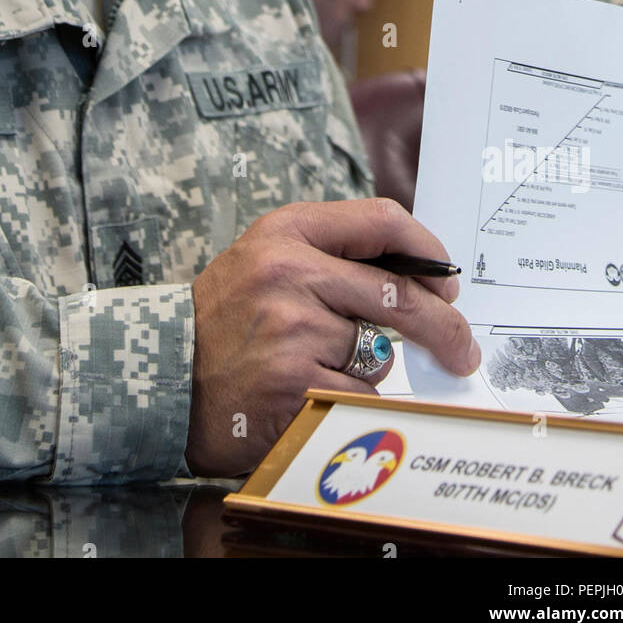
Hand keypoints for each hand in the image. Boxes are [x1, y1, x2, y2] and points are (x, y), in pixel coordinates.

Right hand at [185, 196, 479, 476]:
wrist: (162, 371)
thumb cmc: (224, 318)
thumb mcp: (266, 259)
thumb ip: (332, 256)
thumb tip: (422, 279)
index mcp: (286, 231)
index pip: (381, 220)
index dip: (427, 251)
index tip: (447, 279)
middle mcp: (289, 272)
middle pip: (398, 295)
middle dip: (444, 326)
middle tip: (461, 347)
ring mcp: (292, 330)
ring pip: (378, 354)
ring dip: (367, 370)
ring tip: (318, 368)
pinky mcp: (295, 384)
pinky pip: (357, 395)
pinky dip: (347, 402)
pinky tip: (310, 395)